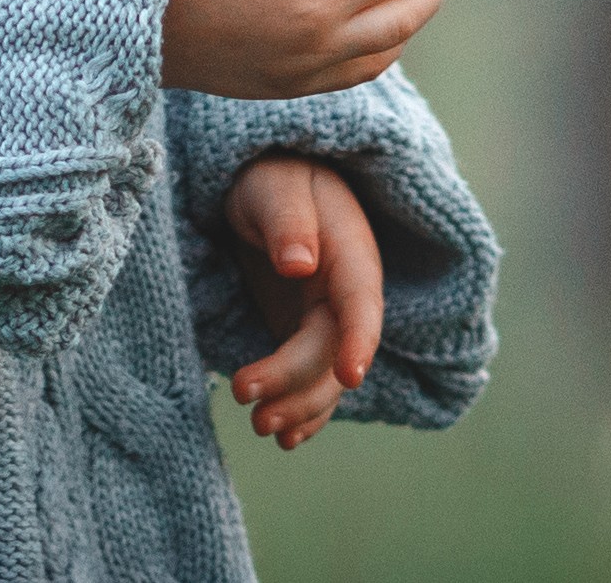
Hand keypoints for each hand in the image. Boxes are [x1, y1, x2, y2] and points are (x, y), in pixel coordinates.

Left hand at [225, 153, 381, 449]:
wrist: (269, 178)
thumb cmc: (273, 174)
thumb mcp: (275, 186)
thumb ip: (287, 221)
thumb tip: (298, 262)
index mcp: (350, 253)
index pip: (362, 303)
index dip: (360, 341)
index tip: (350, 376)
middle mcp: (345, 294)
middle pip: (333, 351)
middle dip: (298, 383)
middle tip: (248, 401)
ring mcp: (325, 317)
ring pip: (324, 375)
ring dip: (298, 407)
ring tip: (259, 425)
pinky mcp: (303, 332)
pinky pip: (312, 379)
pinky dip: (302, 411)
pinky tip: (282, 437)